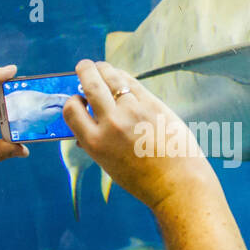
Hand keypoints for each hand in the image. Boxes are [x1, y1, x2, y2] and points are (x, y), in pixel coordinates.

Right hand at [63, 59, 219, 213]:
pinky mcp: (153, 104)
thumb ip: (96, 145)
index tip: (77, 99)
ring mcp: (134, 111)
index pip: (71, 110)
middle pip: (91, 85)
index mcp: (95, 143)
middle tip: (83, 66)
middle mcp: (111, 123)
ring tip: (101, 67)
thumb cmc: (143, 179)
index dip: (72, 101)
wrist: (177, 183)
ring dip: (104, 69)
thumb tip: (84, 133)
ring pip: (113, 78)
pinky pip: (133, 83)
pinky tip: (121, 77)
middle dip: (84, 71)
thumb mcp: (110, 166)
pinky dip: (124, 77)